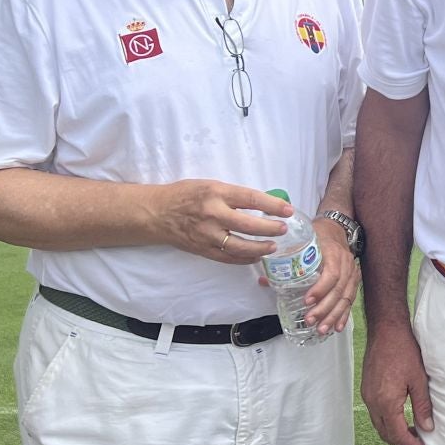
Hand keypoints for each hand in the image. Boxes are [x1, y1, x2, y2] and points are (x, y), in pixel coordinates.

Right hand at [155, 180, 290, 264]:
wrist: (156, 213)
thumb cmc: (185, 195)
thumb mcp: (210, 185)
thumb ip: (233, 194)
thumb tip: (262, 203)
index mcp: (216, 193)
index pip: (251, 199)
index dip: (272, 205)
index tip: (287, 210)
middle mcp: (213, 214)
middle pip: (248, 224)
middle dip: (270, 228)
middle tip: (283, 229)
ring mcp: (207, 234)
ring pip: (240, 245)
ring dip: (260, 248)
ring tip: (272, 246)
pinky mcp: (202, 249)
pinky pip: (227, 257)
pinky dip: (243, 259)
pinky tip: (255, 257)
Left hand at [291, 220, 359, 336]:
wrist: (336, 228)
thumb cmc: (318, 235)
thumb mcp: (304, 241)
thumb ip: (286, 260)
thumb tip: (264, 281)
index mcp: (333, 253)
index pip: (331, 274)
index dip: (320, 289)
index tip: (306, 301)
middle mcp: (346, 264)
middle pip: (339, 290)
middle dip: (324, 308)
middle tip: (310, 321)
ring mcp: (352, 273)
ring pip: (346, 298)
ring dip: (334, 315)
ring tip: (321, 329)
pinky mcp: (354, 281)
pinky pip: (351, 300)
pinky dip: (344, 314)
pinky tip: (337, 327)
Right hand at [362, 326, 433, 444]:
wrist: (386, 331)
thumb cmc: (404, 352)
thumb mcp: (419, 380)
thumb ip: (422, 406)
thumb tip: (427, 428)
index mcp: (386, 402)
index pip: (396, 434)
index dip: (409, 444)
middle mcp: (373, 402)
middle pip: (385, 433)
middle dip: (400, 442)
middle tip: (418, 444)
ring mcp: (367, 395)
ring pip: (378, 424)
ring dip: (393, 433)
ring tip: (411, 432)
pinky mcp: (366, 389)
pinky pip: (375, 413)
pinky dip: (386, 421)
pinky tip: (399, 417)